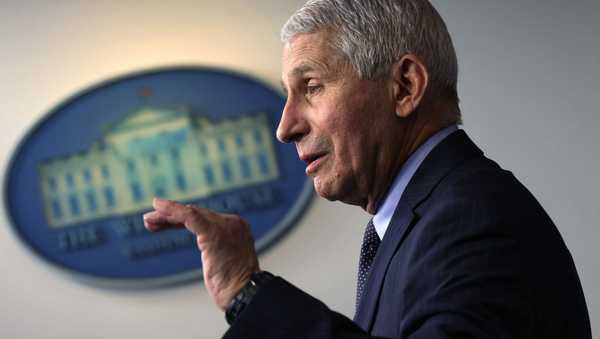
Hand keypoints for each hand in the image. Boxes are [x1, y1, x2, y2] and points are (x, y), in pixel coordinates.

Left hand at [143, 198, 259, 309]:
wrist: (244, 293)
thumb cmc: (234, 286)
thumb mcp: (226, 262)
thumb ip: (217, 249)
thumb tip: (209, 251)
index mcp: (236, 227)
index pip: (204, 217)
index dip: (181, 219)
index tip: (162, 224)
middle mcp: (231, 223)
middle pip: (196, 213)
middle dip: (170, 217)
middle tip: (149, 221)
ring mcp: (224, 226)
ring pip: (190, 213)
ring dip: (166, 215)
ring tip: (148, 220)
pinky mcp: (213, 232)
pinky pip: (189, 216)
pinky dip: (172, 210)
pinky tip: (158, 206)